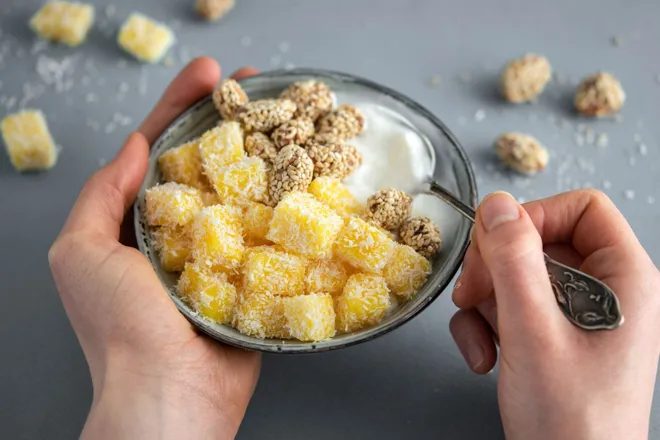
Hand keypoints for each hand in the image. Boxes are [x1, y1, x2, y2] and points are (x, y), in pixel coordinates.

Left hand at [48, 58, 260, 439]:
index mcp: (137, 221)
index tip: (210, 75)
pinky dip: (286, 205)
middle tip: (259, 86)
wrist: (171, 394)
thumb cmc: (119, 328)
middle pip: (207, 161)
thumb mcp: (81, 253)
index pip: (158, 148)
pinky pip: (271, 232)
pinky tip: (305, 177)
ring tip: (288, 119)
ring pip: (244, 192)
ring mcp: (223, 251)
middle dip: (230, 120)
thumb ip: (102, 195)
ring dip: (263, 154)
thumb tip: (136, 147)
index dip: (181, 107)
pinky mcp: (255, 275)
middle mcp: (181, 230)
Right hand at [450, 190, 659, 439]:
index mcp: (625, 280)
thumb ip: (514, 262)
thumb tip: (496, 205)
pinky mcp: (551, 334)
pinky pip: (509, 305)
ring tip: (481, 338)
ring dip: (484, 301)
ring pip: (516, 274)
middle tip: (473, 293)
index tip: (498, 248)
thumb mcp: (533, 332)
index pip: (583, 208)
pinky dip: (486, 325)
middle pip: (539, 240)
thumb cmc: (571, 420)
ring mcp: (576, 314)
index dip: (535, 217)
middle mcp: (604, 291)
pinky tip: (484, 356)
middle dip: (496, 267)